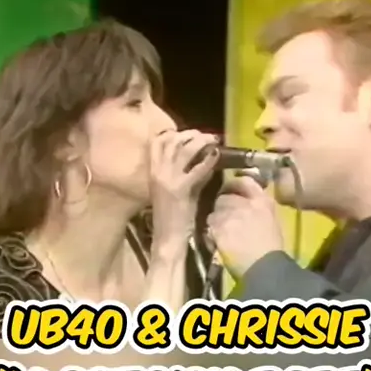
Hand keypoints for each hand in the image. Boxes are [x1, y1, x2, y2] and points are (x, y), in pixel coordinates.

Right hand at [150, 129, 218, 257]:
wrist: (168, 238)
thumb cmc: (173, 216)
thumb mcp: (178, 189)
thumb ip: (188, 173)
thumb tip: (204, 158)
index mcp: (153, 171)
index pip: (157, 142)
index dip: (173, 133)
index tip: (189, 133)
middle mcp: (158, 172)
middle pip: (172, 141)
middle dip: (191, 134)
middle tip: (207, 135)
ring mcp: (168, 180)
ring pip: (184, 149)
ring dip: (201, 141)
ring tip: (213, 140)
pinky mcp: (180, 189)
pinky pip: (197, 168)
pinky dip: (208, 159)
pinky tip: (217, 155)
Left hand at [207, 175, 283, 277]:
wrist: (266, 270)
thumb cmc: (272, 250)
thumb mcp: (271, 222)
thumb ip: (258, 209)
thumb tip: (246, 205)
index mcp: (262, 201)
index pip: (244, 182)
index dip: (233, 185)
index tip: (229, 190)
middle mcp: (246, 204)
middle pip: (224, 197)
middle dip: (222, 208)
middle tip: (225, 219)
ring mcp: (231, 216)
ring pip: (214, 213)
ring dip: (216, 222)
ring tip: (222, 234)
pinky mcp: (219, 229)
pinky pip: (209, 228)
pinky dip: (211, 236)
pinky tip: (218, 244)